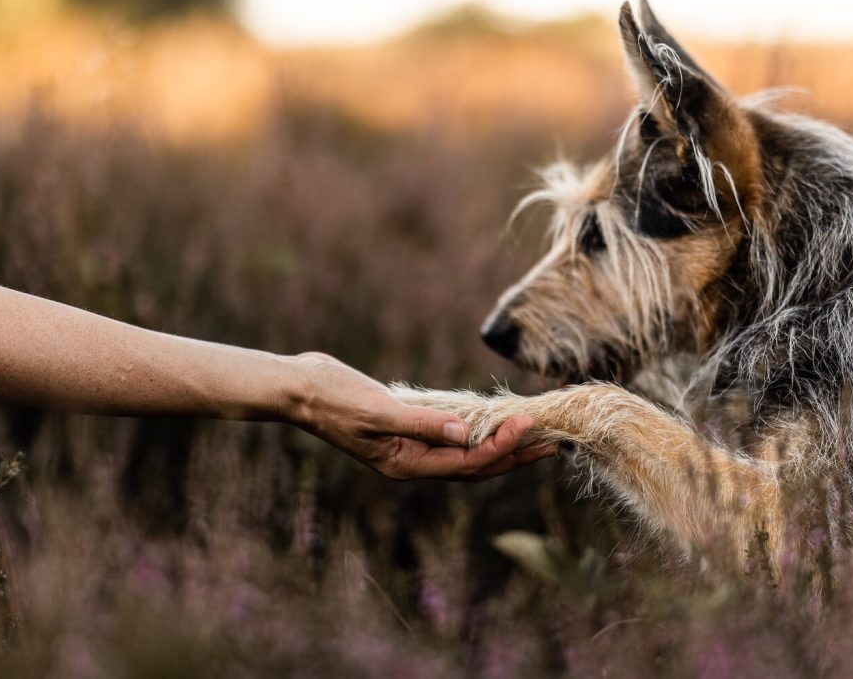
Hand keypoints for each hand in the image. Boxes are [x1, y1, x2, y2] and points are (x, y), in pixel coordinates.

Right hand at [284, 352, 555, 479]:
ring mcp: (408, 446)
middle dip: (514, 454)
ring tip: (533, 431)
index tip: (528, 424)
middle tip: (552, 442)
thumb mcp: (378, 410)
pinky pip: (450, 434)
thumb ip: (423, 423)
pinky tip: (491, 417)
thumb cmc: (334, 398)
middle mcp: (411, 461)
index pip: (467, 463)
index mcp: (405, 464)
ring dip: (499, 442)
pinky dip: (475, 428)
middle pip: (475, 465)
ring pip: (465, 451)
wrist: (300, 388)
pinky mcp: (405, 427)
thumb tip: (467, 434)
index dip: (501, 447)